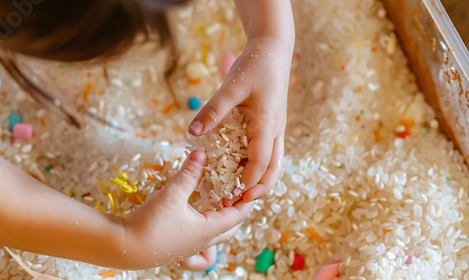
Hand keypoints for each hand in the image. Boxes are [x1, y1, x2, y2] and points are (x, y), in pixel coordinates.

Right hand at [120, 150, 252, 269]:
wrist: (124, 248)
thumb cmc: (150, 224)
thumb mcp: (172, 195)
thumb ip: (188, 173)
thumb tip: (201, 153)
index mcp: (208, 230)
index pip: (238, 214)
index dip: (246, 199)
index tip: (250, 184)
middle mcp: (204, 242)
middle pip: (231, 227)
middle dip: (237, 209)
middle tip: (235, 191)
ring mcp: (191, 249)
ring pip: (217, 237)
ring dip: (223, 221)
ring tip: (219, 203)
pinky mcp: (179, 250)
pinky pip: (201, 248)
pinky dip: (207, 235)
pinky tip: (197, 223)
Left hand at [189, 37, 290, 204]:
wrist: (272, 50)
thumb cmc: (253, 67)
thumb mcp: (231, 88)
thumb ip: (213, 111)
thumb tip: (192, 131)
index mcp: (267, 125)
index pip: (260, 163)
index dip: (248, 182)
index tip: (235, 197)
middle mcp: (275, 131)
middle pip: (274, 168)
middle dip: (261, 188)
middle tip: (243, 202)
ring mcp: (276, 128)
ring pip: (275, 161)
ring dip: (262, 178)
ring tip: (245, 192)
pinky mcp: (272, 123)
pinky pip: (270, 150)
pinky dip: (260, 164)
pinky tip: (244, 166)